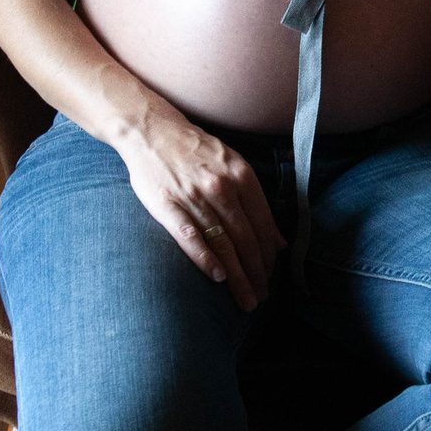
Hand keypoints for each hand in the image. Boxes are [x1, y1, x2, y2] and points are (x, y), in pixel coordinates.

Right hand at [119, 118, 284, 311]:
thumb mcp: (233, 165)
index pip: (263, 225)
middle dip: (257, 274)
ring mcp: (194, 198)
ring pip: (223, 244)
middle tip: (261, 297)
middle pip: (246, 240)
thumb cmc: (195, 150)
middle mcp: (221, 188)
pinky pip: (190, 237)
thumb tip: (278, 241)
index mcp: (242, 177)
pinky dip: (205, 258)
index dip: (269, 256)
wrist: (152, 131)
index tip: (271, 276)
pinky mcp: (168, 206)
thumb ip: (255, 202)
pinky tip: (218, 277)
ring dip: (238, 277)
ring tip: (246, 300)